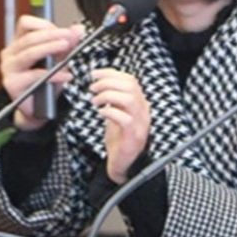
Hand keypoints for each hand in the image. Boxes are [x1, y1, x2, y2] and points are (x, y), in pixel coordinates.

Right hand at [0, 15, 83, 129]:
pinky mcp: (12, 83)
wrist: (38, 110)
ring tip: (66, 47)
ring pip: (30, 53)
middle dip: (52, 35)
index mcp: (18, 43)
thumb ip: (67, 44)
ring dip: (50, 48)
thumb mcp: (58, 60)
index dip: (44, 24)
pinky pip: (34, 75)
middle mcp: (10, 53)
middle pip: (29, 37)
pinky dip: (53, 74)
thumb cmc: (45, 82)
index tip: (62, 31)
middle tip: (69, 36)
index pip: (25, 24)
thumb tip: (79, 29)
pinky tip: (66, 75)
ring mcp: (8, 68)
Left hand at [89, 68, 149, 182]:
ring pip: (129, 99)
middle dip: (108, 82)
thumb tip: (100, 82)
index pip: (130, 80)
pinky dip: (110, 112)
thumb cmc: (119, 138)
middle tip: (93, 88)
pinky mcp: (133, 136)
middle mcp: (143, 111)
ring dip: (108, 96)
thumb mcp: (116, 113)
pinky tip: (101, 113)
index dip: (111, 74)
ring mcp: (140, 123)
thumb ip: (113, 99)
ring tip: (95, 101)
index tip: (95, 74)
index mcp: (140, 103)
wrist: (124, 163)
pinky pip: (125, 119)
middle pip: (130, 86)